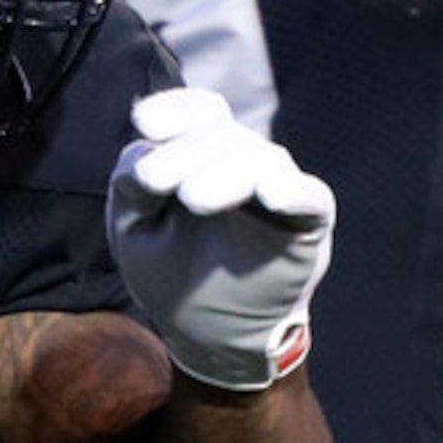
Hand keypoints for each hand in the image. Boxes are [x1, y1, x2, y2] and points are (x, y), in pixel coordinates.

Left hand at [107, 86, 334, 391]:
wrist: (208, 332)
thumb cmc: (170, 269)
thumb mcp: (134, 224)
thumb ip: (133, 182)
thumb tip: (145, 150)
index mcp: (202, 155)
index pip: (199, 114)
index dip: (176, 109)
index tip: (144, 122)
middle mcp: (244, 162)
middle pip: (221, 136)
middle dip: (184, 154)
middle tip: (152, 180)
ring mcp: (278, 190)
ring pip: (260, 162)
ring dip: (224, 174)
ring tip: (193, 197)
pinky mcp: (307, 224)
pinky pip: (310, 198)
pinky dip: (292, 192)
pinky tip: (270, 193)